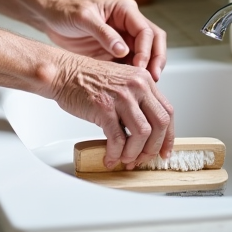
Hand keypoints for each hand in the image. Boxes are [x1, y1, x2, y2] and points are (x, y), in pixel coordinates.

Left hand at [39, 0, 167, 80]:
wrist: (52, 19)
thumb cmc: (66, 12)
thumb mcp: (83, 18)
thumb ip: (103, 33)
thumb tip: (123, 50)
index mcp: (124, 10)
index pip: (145, 30)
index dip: (146, 49)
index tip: (140, 66)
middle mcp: (128, 23)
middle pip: (154, 41)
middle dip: (156, 59)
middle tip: (152, 78)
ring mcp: (124, 38)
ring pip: (146, 54)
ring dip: (148, 69)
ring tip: (145, 86)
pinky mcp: (116, 52)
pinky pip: (132, 64)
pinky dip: (135, 74)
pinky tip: (131, 86)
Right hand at [51, 52, 174, 169]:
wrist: (63, 72)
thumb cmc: (87, 79)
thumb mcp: (122, 83)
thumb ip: (138, 102)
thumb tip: (148, 133)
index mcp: (144, 80)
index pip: (167, 112)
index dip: (168, 137)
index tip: (164, 151)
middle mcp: (137, 85)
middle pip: (160, 124)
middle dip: (153, 148)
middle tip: (143, 159)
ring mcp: (122, 96)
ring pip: (142, 134)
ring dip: (134, 153)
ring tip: (124, 159)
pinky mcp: (105, 107)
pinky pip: (118, 139)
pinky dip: (115, 153)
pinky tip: (109, 157)